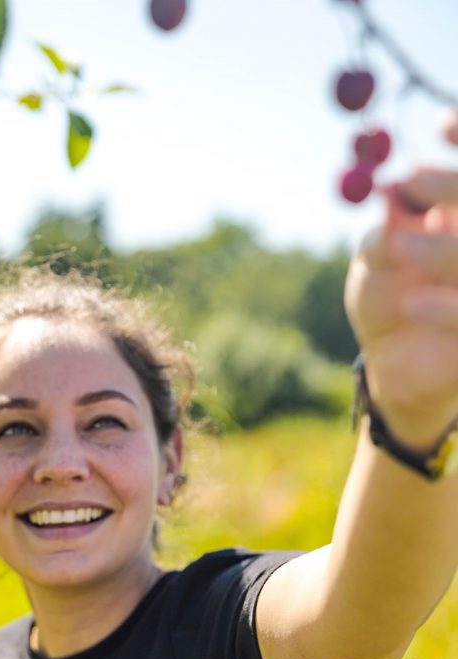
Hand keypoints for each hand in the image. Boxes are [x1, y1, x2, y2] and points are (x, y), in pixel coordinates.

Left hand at [345, 167, 457, 447]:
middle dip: (452, 186)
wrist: (394, 363)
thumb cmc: (386, 298)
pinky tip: (410, 306)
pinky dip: (447, 309)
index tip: (442, 128)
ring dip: (444, 248)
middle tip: (413, 183)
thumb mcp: (375, 259)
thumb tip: (392, 190)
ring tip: (398, 248)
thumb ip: (387, 229)